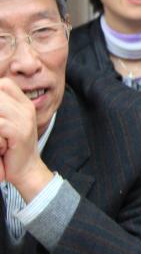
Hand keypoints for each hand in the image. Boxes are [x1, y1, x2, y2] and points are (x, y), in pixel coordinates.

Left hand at [0, 79, 50, 197]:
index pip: (4, 84)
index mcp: (24, 104)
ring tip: (0, 136)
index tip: (0, 115)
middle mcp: (26, 108)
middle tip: (1, 128)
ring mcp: (24, 119)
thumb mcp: (7, 123)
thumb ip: (3, 109)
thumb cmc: (11, 148)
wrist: (26, 169)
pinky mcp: (19, 132)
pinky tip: (1, 145)